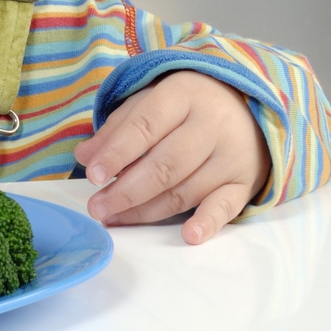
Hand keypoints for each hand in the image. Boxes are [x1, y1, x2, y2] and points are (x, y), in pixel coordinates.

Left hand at [73, 72, 270, 243]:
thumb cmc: (185, 106)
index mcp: (183, 95)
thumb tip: (85, 156)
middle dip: (127, 190)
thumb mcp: (150, 101)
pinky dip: (208, 221)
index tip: (93, 175)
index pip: (146, 126)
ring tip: (114, 218)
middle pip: (166, 165)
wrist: (246, 105)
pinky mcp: (244, 182)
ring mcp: (231, 154)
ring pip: (186, 190)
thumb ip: (117, 128)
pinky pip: (227, 205)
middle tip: (97, 207)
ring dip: (147, 210)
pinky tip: (189, 234)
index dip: (117, 152)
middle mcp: (212, 123)